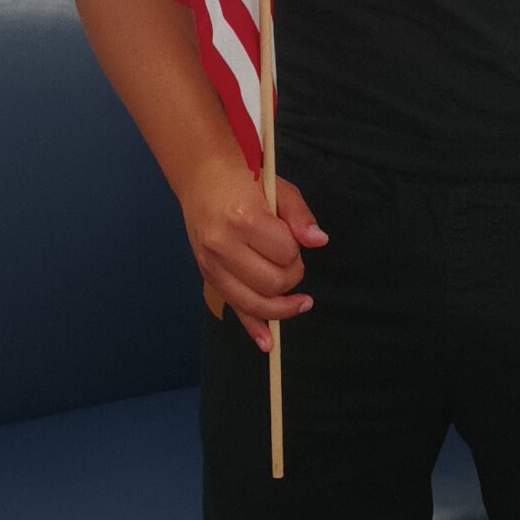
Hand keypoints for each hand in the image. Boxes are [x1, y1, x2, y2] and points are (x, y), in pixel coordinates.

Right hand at [183, 152, 327, 351]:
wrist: (201, 178)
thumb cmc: (244, 180)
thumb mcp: (279, 188)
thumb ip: (300, 216)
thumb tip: (318, 241)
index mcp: (244, 219)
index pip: (285, 252)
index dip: (296, 250)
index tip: (292, 239)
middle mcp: (223, 245)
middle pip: (272, 282)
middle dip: (291, 276)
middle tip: (290, 259)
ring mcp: (212, 264)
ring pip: (254, 302)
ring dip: (281, 306)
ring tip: (299, 302)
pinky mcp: (207, 275)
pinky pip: (234, 308)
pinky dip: (253, 327)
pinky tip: (268, 342)